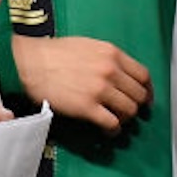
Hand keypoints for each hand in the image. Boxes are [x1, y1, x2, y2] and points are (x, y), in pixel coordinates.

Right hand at [11, 35, 151, 132]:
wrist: (29, 61)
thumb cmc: (54, 53)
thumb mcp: (89, 46)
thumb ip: (108, 58)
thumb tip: (119, 73)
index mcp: (112, 54)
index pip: (143, 75)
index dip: (147, 90)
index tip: (146, 98)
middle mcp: (110, 70)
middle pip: (138, 94)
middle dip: (138, 106)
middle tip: (131, 113)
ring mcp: (100, 89)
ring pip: (129, 110)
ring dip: (126, 119)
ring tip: (118, 122)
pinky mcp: (87, 107)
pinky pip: (112, 123)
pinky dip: (114, 130)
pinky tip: (109, 131)